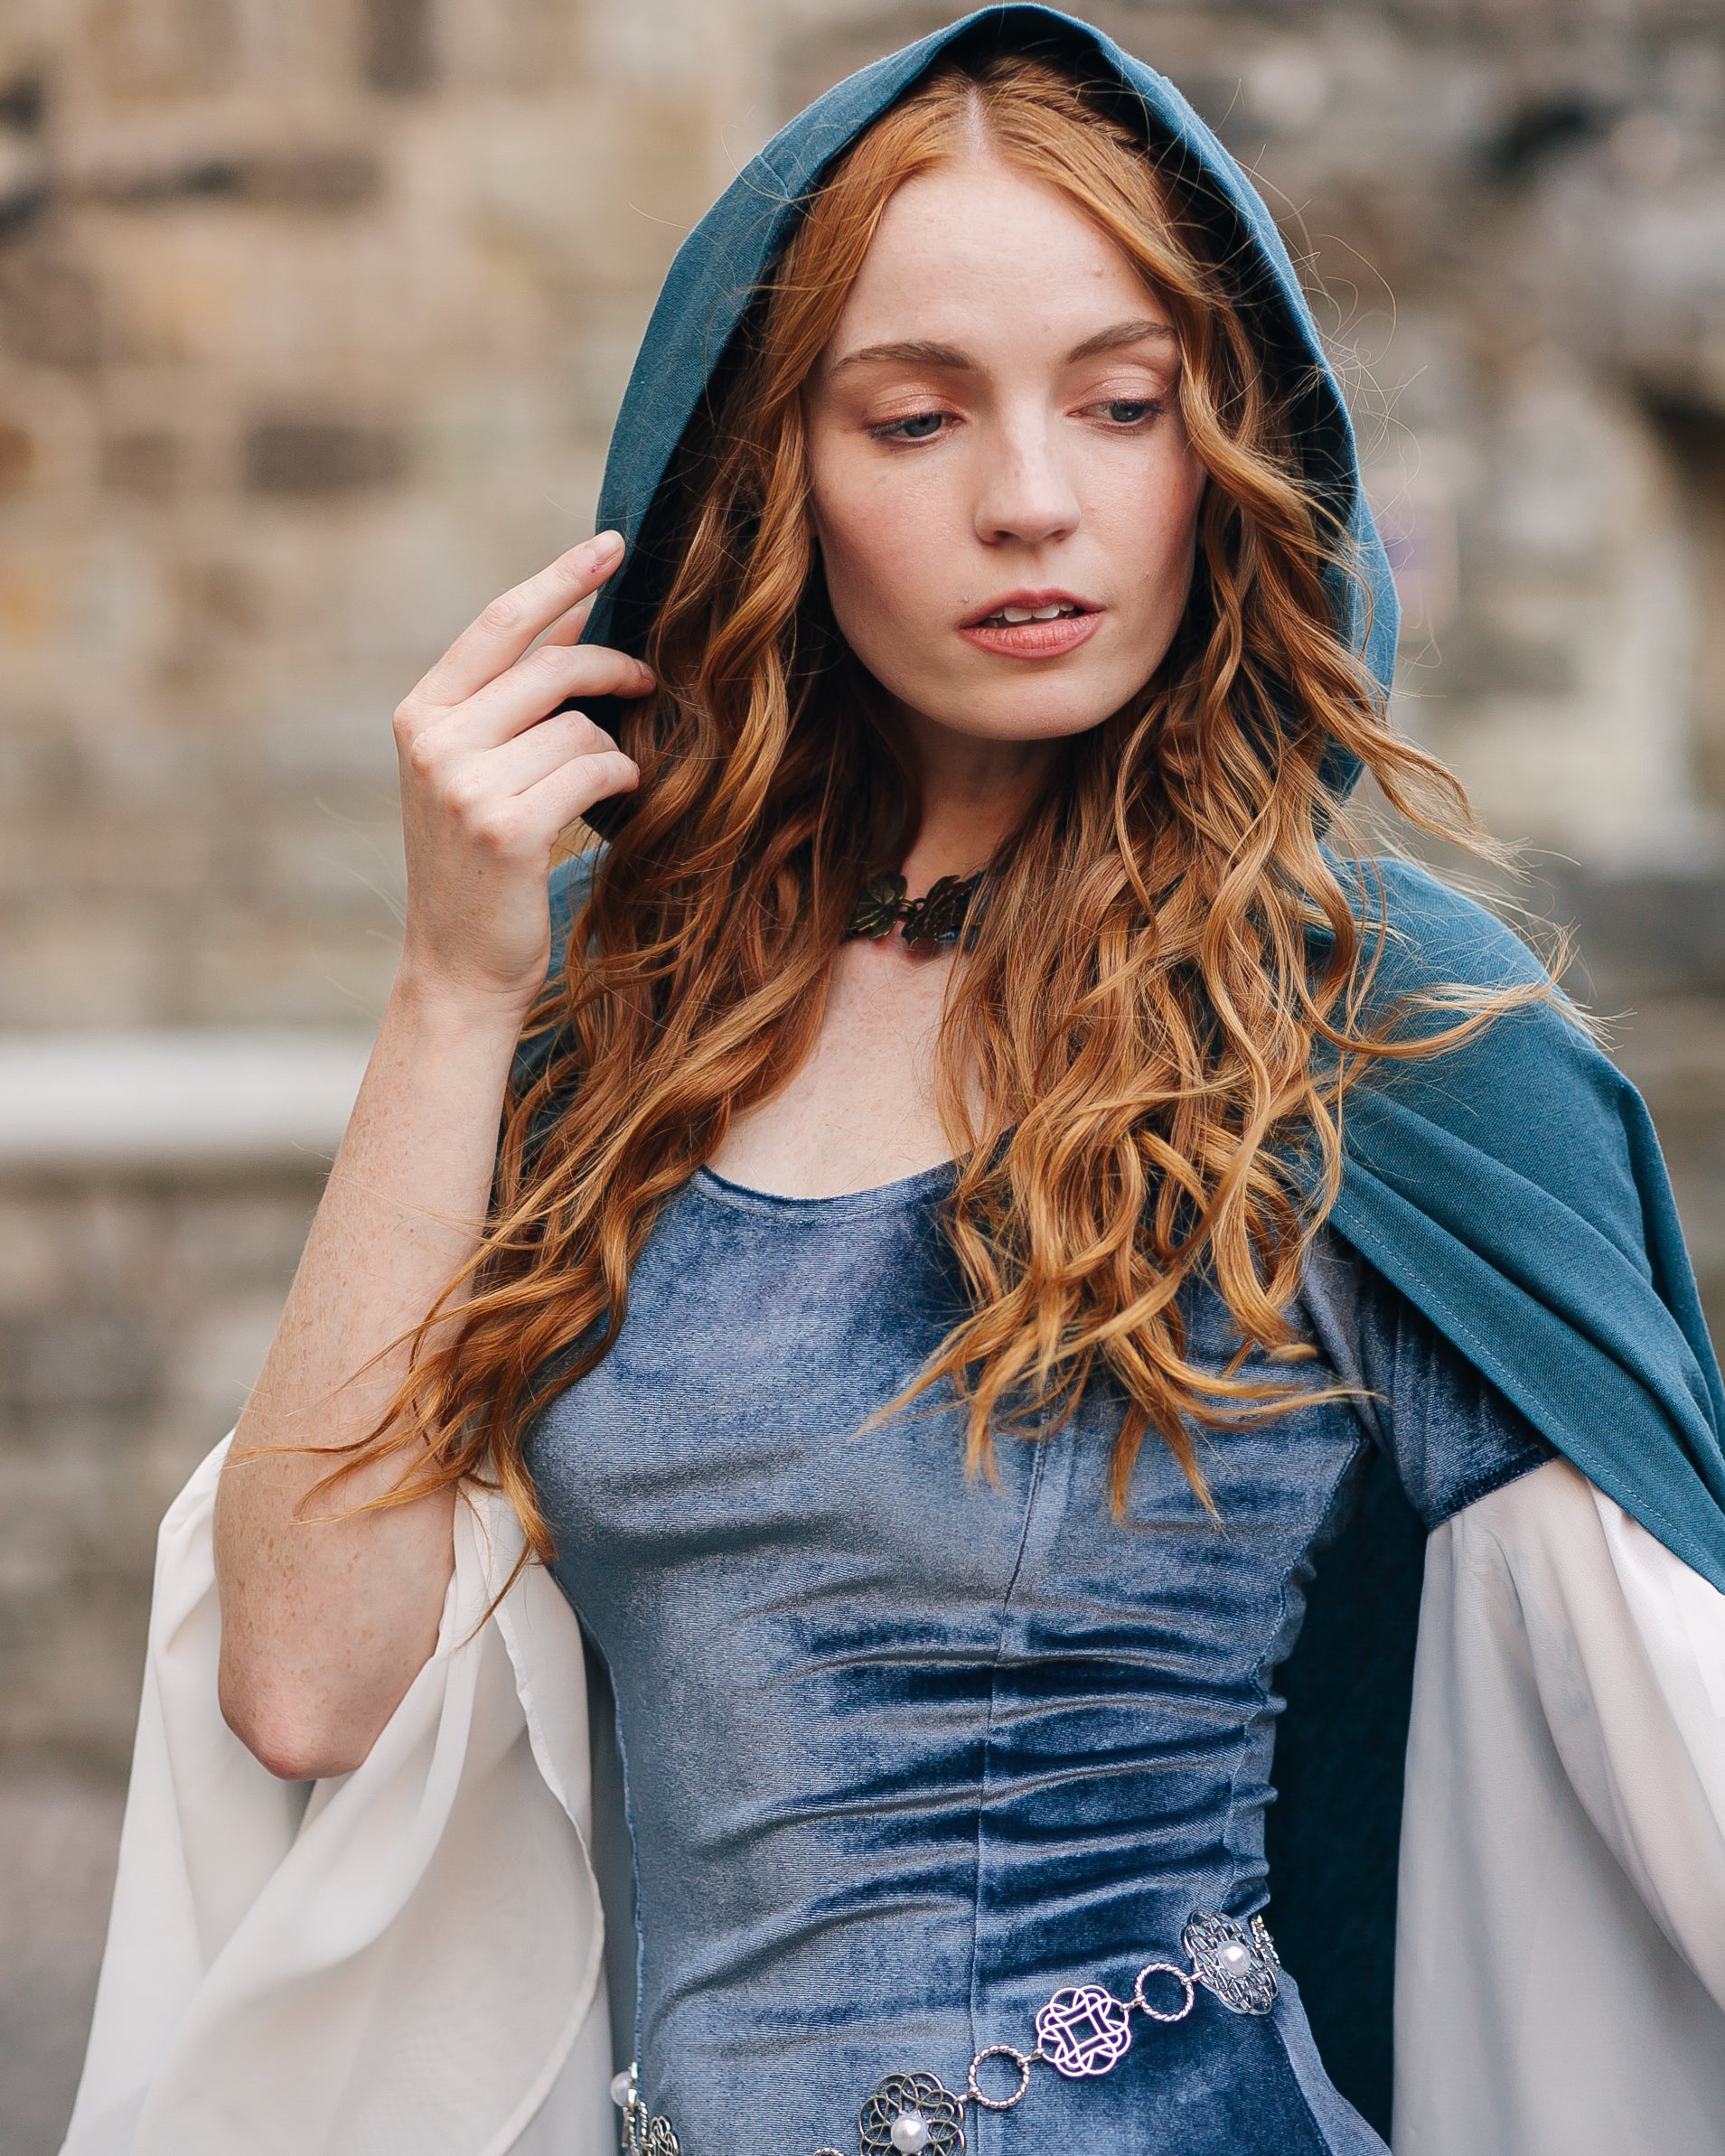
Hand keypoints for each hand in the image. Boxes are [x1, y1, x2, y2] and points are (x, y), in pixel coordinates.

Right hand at [390, 532, 651, 1012]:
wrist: (459, 968)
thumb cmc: (482, 868)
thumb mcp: (474, 772)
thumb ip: (508, 703)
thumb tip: (577, 615)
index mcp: (421, 715)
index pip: (499, 624)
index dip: (561, 578)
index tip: (613, 544)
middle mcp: (434, 741)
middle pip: (552, 667)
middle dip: (614, 667)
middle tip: (649, 682)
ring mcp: (464, 785)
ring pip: (580, 725)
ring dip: (613, 749)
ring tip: (606, 781)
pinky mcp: (506, 827)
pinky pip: (596, 769)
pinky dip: (622, 779)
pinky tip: (620, 799)